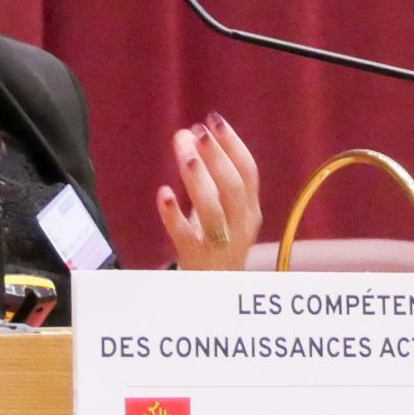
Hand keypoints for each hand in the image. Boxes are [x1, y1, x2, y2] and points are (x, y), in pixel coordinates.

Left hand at [159, 112, 261, 271]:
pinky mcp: (196, 258)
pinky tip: (163, 193)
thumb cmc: (217, 243)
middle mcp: (241, 226)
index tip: (214, 120)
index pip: (248, 172)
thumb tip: (190, 134)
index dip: (233, 145)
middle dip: (215, 156)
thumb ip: (211, 177)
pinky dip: (174, 214)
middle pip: (232, 187)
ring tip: (185, 154)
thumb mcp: (225, 212)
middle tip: (196, 132)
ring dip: (198, 179)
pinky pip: (185, 235)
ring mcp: (220, 244)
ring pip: (213, 209)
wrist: (214, 293)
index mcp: (250, 210)